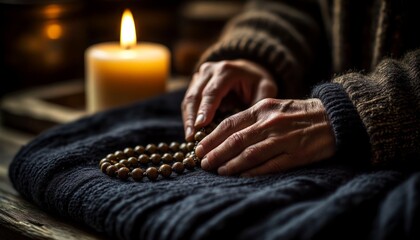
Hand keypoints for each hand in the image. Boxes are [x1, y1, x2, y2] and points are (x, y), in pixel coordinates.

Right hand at [182, 59, 276, 140]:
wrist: (249, 71)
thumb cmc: (258, 83)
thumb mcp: (265, 90)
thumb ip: (258, 105)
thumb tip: (248, 126)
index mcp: (227, 71)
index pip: (212, 92)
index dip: (205, 109)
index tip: (200, 125)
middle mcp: (210, 70)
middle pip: (195, 96)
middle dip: (192, 118)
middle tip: (191, 138)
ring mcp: (200, 76)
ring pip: (188, 99)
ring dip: (188, 120)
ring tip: (189, 138)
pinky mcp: (195, 84)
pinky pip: (188, 102)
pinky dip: (189, 117)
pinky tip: (191, 132)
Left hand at [195, 98, 335, 176]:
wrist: (333, 117)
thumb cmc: (299, 113)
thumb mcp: (274, 107)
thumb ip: (252, 118)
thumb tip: (227, 134)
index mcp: (262, 109)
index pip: (230, 124)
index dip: (212, 137)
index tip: (199, 147)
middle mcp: (270, 123)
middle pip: (236, 140)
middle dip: (216, 153)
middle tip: (203, 163)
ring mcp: (283, 139)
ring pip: (249, 154)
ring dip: (230, 164)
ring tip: (218, 171)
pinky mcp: (295, 154)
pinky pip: (269, 165)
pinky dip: (252, 171)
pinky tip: (240, 175)